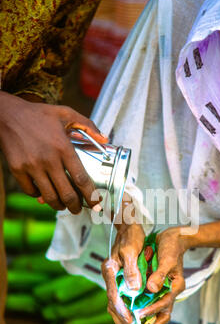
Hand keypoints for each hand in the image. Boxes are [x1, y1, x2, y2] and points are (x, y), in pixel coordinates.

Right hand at [0, 91, 106, 213]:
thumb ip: (88, 125)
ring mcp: (31, 166)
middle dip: (75, 206)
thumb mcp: (66, 113)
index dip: (91, 195)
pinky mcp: (17, 169)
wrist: (7, 114)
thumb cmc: (39, 115)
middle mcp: (48, 159)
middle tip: (78, 209)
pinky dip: (38, 196)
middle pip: (67, 194)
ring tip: (62, 205)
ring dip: (58, 205)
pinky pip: (31, 191)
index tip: (96, 204)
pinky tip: (43, 193)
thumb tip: (106, 140)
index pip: (81, 179)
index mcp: (63, 147)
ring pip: (49, 197)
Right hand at [101, 223, 144, 323]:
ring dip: (122, 319)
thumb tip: (134, 290)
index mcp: (109, 270)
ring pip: (115, 303)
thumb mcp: (131, 251)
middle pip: (112, 303)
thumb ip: (131, 271)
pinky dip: (124, 310)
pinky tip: (131, 319)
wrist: (128, 224)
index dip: (122, 310)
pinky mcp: (119, 278)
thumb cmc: (131, 235)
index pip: (114, 295)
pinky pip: (120, 298)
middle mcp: (109, 276)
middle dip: (121, 320)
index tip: (131, 322)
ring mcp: (113, 278)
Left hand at [139, 227, 185, 323]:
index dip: (152, 310)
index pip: (164, 304)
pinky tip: (131, 314)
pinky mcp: (156, 287)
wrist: (172, 237)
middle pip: (162, 315)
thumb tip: (152, 289)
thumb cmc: (172, 246)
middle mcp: (170, 291)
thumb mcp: (167, 259)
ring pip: (156, 312)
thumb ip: (160, 275)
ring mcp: (163, 290)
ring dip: (146, 322)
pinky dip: (141, 310)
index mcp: (176, 286)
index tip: (139, 315)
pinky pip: (149, 302)